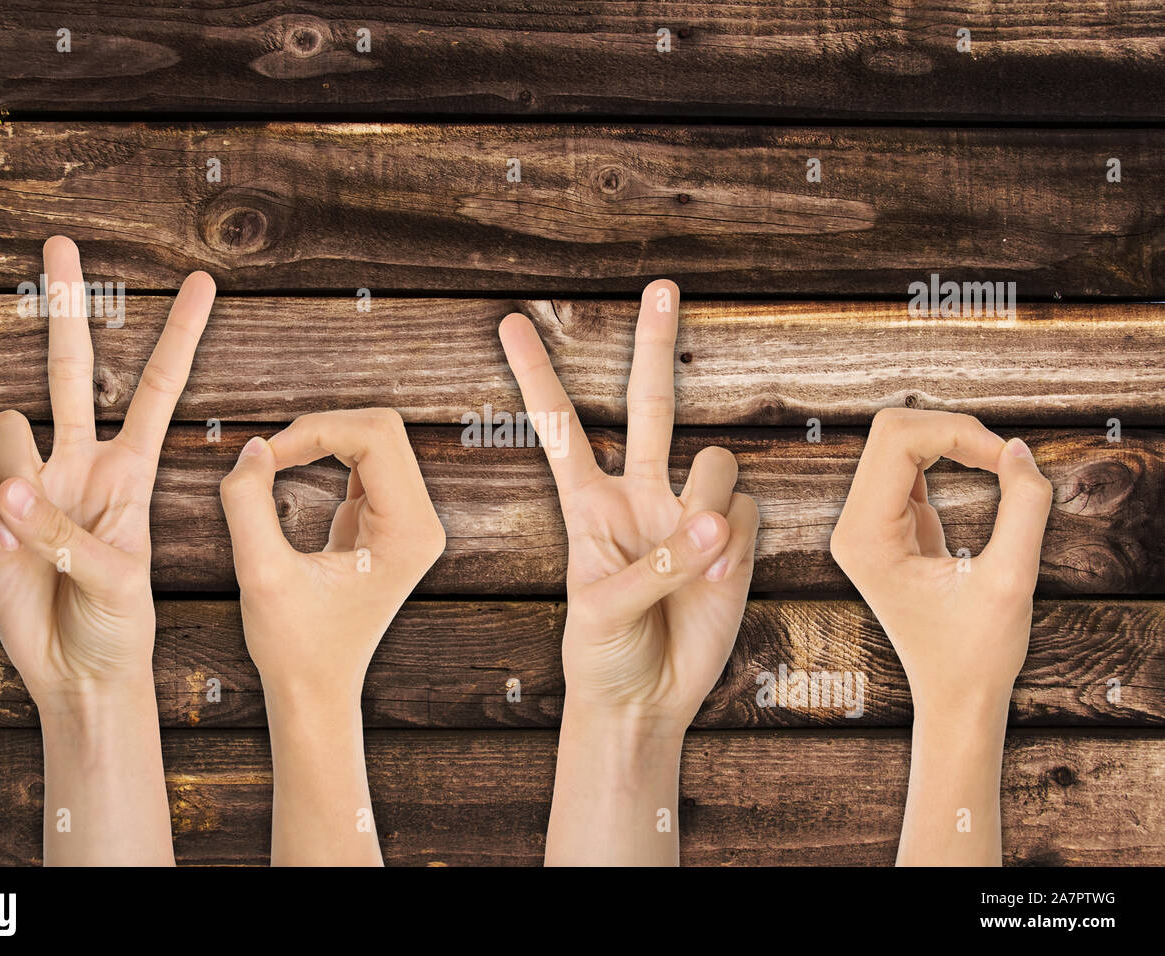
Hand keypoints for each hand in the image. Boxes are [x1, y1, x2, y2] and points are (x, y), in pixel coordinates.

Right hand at [0, 235, 215, 864]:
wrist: (78, 669)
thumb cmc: (120, 624)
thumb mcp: (118, 581)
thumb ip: (67, 533)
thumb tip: (10, 487)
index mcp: (132, 469)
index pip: (157, 388)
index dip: (178, 336)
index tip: (203, 283)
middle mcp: (82, 460)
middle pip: (72, 368)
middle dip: (67, 305)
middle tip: (60, 241)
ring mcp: (34, 480)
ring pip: (8, 427)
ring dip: (19, 472)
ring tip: (39, 532)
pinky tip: (13, 549)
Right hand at [218, 408, 444, 864]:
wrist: (317, 691)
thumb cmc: (294, 646)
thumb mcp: (260, 576)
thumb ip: (248, 504)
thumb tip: (253, 447)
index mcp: (409, 533)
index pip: (375, 437)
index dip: (315, 430)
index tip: (265, 457)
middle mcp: (422, 523)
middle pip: (381, 429)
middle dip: (320, 428)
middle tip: (267, 456)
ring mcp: (410, 521)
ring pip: (373, 439)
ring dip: (321, 439)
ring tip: (274, 464)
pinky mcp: (389, 522)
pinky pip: (363, 461)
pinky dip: (324, 454)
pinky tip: (288, 472)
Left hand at [500, 279, 757, 864]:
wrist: (646, 701)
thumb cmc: (601, 654)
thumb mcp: (601, 610)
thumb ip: (657, 562)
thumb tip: (717, 521)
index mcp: (588, 503)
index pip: (562, 426)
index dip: (538, 375)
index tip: (510, 322)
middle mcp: (641, 494)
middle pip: (653, 403)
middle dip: (655, 345)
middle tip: (661, 286)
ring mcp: (691, 514)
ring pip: (718, 462)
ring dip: (711, 504)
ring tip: (698, 561)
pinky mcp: (736, 542)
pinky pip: (750, 514)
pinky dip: (738, 546)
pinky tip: (718, 582)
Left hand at [829, 408, 1052, 864]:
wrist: (955, 695)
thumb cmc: (978, 652)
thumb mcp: (1012, 581)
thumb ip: (1023, 509)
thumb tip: (1018, 449)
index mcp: (864, 537)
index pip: (897, 440)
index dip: (958, 432)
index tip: (1007, 460)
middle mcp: (852, 526)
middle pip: (892, 430)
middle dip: (953, 430)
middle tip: (1006, 460)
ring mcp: (864, 524)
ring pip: (899, 441)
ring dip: (953, 440)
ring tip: (1000, 467)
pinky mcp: (885, 524)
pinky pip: (910, 464)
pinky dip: (949, 455)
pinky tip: (986, 472)